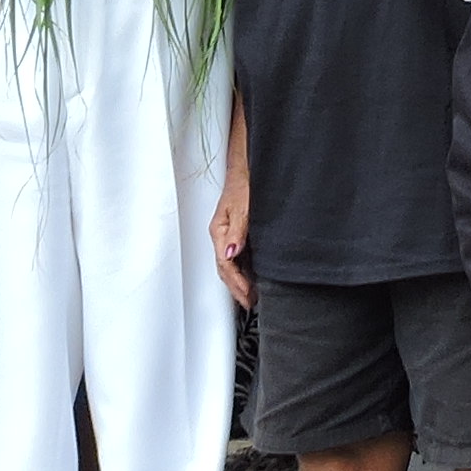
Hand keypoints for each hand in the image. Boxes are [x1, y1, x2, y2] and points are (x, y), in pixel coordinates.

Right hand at [209, 154, 252, 308]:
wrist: (246, 167)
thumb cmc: (243, 182)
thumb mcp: (243, 206)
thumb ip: (237, 231)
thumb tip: (231, 254)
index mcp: (219, 231)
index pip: (225, 265)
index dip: (237, 283)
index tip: (248, 296)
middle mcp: (222, 235)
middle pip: (225, 269)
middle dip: (236, 288)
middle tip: (249, 304)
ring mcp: (229, 234)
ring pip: (230, 265)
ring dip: (239, 282)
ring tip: (250, 296)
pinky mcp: (238, 232)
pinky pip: (237, 257)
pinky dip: (243, 271)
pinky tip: (251, 277)